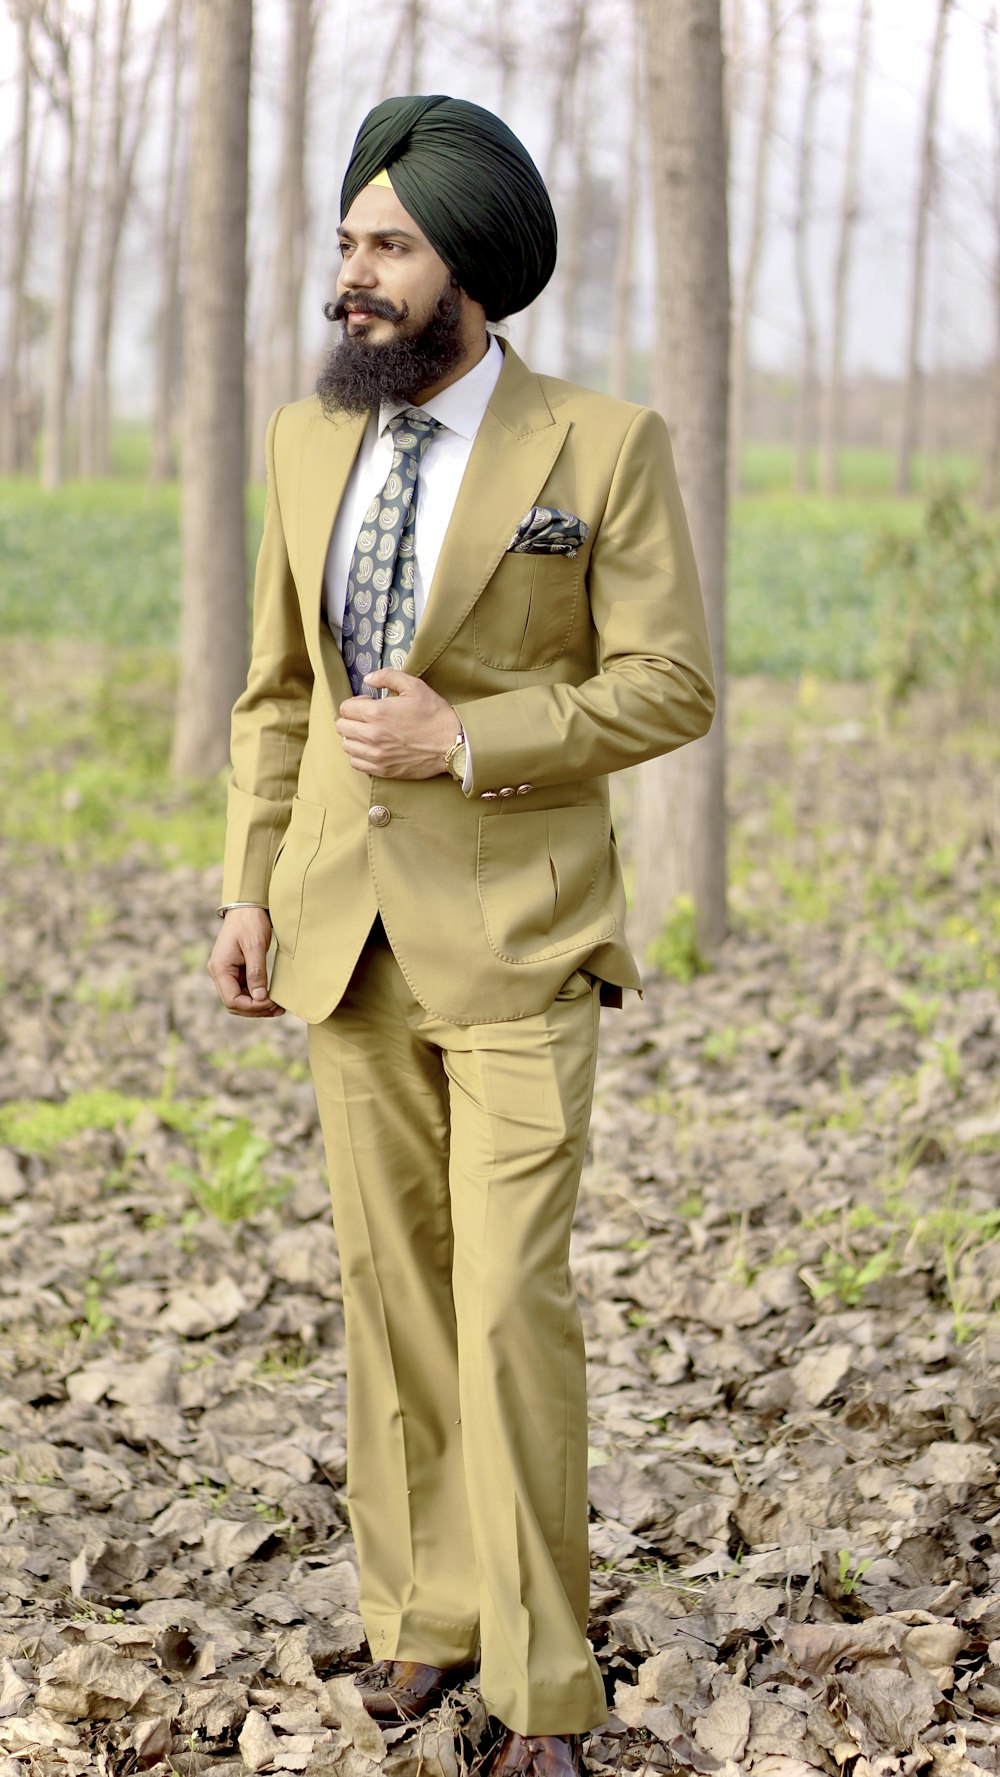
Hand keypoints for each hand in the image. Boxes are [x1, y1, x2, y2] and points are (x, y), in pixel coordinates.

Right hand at [207, 907, 284, 1017]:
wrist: (247, 905)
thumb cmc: (249, 922)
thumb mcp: (254, 946)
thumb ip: (256, 973)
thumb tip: (259, 998)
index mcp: (220, 968)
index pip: (232, 1000)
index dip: (252, 1007)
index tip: (271, 1003)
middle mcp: (220, 973)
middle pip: (235, 1004)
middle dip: (256, 1009)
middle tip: (278, 1009)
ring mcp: (227, 973)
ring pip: (240, 1000)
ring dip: (258, 1006)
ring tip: (278, 1007)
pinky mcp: (236, 970)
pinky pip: (245, 991)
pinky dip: (258, 997)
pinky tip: (273, 998)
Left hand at [336, 670, 457, 778]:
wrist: (452, 744)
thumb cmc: (434, 714)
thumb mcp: (414, 686)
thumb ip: (387, 676)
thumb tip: (368, 679)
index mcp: (376, 713)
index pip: (345, 708)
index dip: (355, 703)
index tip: (368, 704)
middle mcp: (372, 735)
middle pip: (342, 727)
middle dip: (351, 719)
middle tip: (368, 718)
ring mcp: (376, 755)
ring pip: (347, 745)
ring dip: (354, 737)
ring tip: (369, 733)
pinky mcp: (383, 770)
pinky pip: (356, 763)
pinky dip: (359, 755)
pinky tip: (372, 748)